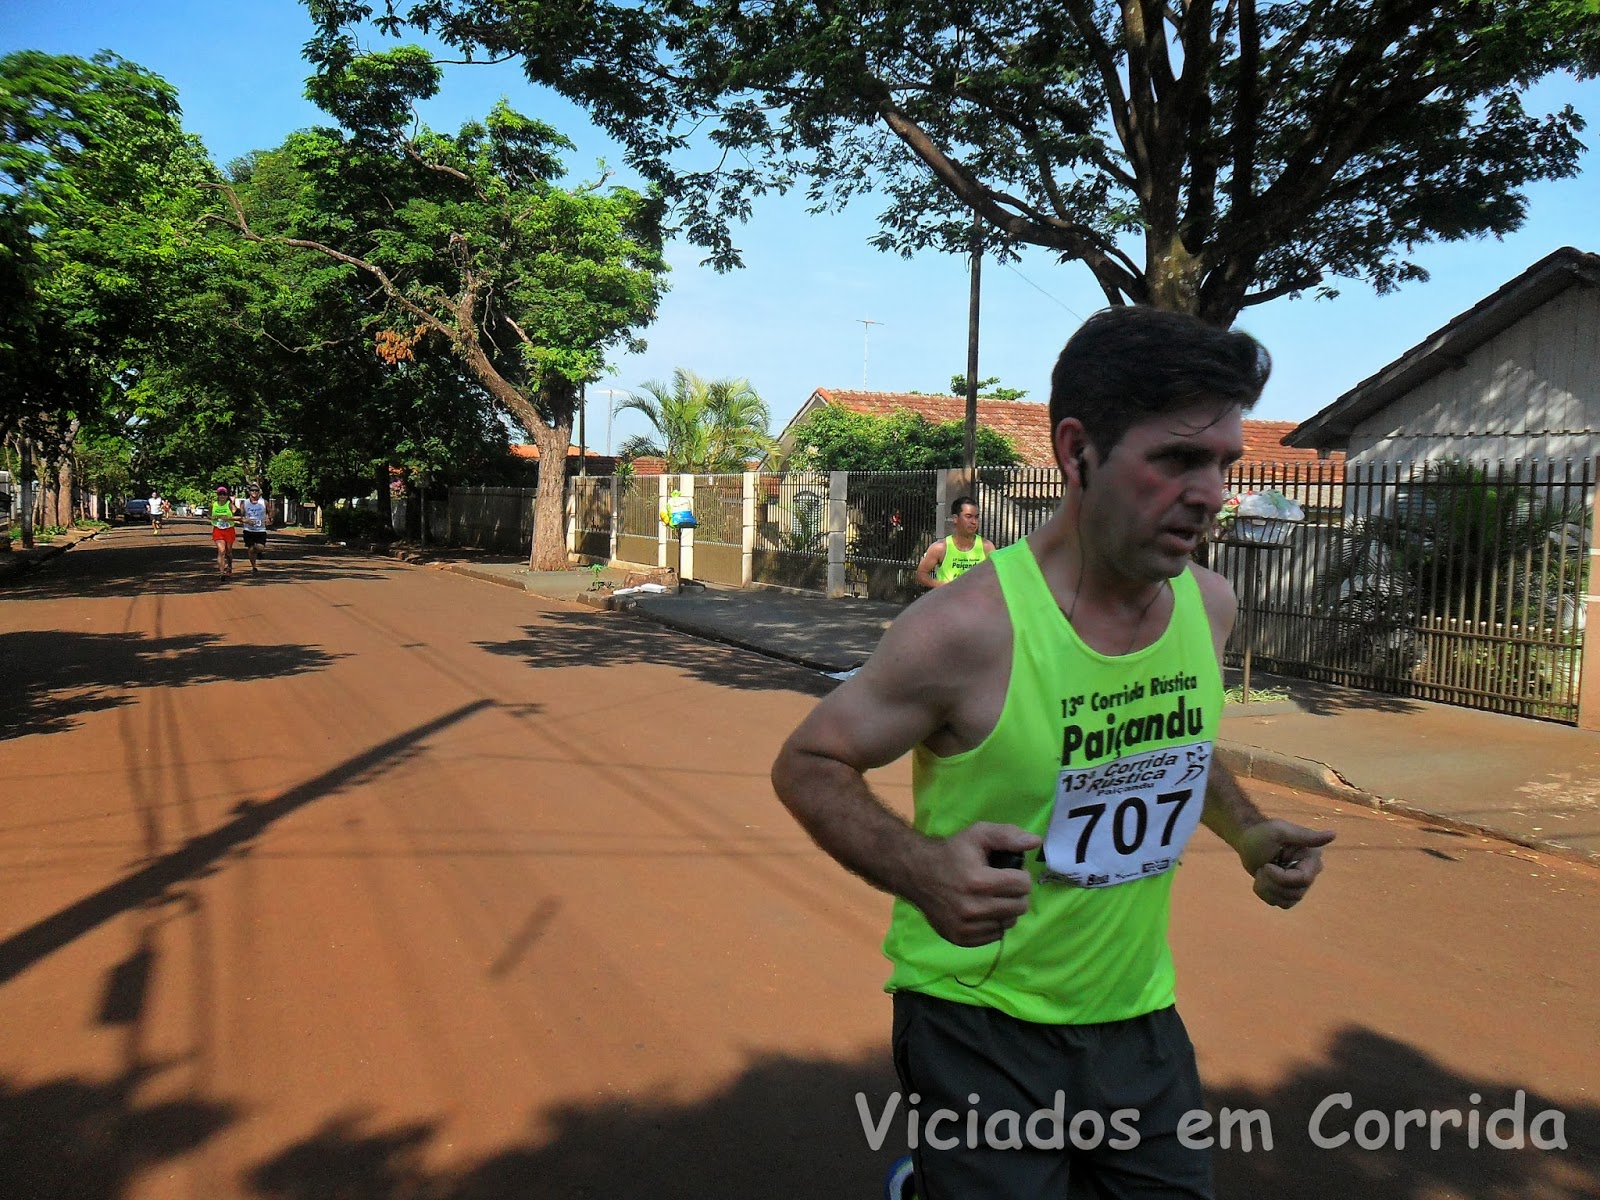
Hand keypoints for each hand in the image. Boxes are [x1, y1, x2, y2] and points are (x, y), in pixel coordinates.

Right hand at [904, 822, 1041, 946]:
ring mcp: (966, 927)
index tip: (1009, 871)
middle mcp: (972, 908)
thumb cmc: (952, 853)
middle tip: (1003, 884)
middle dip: (1016, 893)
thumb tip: (1035, 842)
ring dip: (1006, 909)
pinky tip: (983, 910)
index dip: (1020, 875)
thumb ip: (1008, 835)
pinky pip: (994, 936)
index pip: (1023, 885)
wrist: (917, 874)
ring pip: (1009, 923)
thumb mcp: (978, 835)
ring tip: (992, 897)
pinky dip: (994, 923)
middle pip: (1019, 906)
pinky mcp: (961, 939)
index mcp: (978, 881)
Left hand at [1236, 820, 1334, 908]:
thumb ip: (1306, 836)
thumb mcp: (1280, 831)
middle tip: (1262, 867)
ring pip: (1287, 901)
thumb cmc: (1261, 833)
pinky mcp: (1287, 892)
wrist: (1246, 840)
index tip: (1266, 865)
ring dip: (1267, 888)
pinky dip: (1265, 894)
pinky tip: (1261, 879)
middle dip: (1272, 882)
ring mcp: (1298, 884)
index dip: (1281, 877)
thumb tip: (1333, 834)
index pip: (1303, 880)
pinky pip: (1280, 904)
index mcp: (1311, 858)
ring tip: (1261, 871)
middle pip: (1294, 893)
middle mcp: (1309, 872)